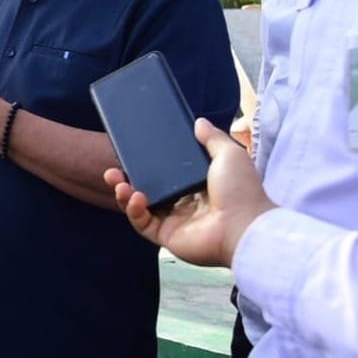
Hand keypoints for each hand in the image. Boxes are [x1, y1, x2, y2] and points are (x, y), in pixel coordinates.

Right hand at [103, 119, 276, 266]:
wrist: (244, 226)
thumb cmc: (241, 191)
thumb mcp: (229, 154)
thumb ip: (212, 138)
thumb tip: (199, 121)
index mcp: (198, 186)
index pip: (166, 174)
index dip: (147, 165)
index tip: (132, 154)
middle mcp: (184, 204)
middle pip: (148, 190)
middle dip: (127, 180)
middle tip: (112, 171)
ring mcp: (174, 222)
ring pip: (140, 207)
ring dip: (124, 194)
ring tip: (117, 181)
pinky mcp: (167, 236)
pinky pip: (142, 223)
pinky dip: (133, 210)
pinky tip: (135, 197)